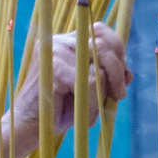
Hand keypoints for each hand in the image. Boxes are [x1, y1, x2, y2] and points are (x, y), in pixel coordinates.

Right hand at [7, 22, 128, 156]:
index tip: (122, 74)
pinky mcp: (55, 68)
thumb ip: (106, 80)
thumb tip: (129, 73)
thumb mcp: (88, 93)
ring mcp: (56, 52)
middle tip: (119, 94)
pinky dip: (93, 102)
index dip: (116, 49)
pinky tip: (84, 113)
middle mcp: (59, 42)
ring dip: (104, 91)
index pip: (99, 30)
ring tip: (94, 109)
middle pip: (104, 44)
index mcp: (65, 42)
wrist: (29, 127)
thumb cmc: (57, 110)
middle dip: (118, 70)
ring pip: (100, 65)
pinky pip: (90, 82)